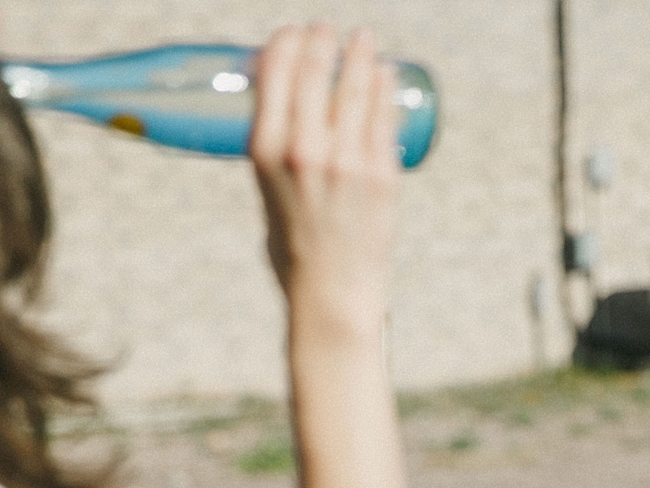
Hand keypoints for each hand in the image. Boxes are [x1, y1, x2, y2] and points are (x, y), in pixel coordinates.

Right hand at [250, 25, 400, 343]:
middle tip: (328, 29)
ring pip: (356, 87)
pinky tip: (384, 74)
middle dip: (323, 40)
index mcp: (266, 153)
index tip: (293, 34)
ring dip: (359, 54)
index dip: (287, 43)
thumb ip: (276, 155)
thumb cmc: (295, 250)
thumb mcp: (266, 194)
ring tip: (363, 39)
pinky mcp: (382, 174)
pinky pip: (383, 117)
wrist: (333, 295)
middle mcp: (304, 150)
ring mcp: (347, 161)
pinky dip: (384, 88)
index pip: (275, 75)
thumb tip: (287, 116)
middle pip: (316, 71)